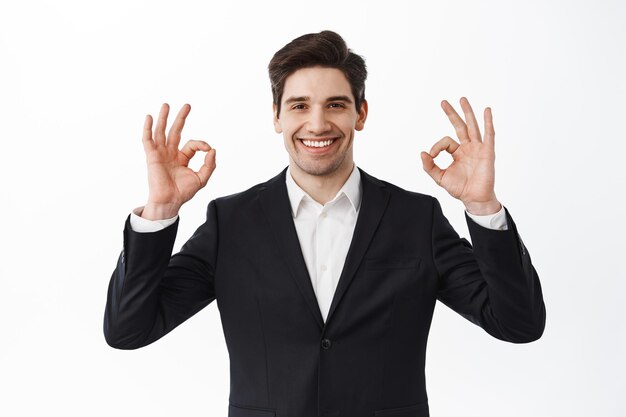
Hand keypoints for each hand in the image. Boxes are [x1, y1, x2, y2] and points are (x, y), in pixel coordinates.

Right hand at [141, 103, 215, 219]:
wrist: (170, 201)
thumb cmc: (184, 192)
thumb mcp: (202, 178)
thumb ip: (209, 165)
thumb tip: (212, 149)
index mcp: (181, 158)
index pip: (192, 145)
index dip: (201, 144)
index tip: (208, 149)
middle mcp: (170, 153)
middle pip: (175, 131)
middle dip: (181, 118)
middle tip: (187, 105)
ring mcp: (160, 153)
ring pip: (161, 131)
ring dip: (164, 118)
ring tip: (166, 105)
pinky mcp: (152, 156)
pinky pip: (147, 140)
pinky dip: (147, 128)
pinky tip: (149, 117)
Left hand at [420, 97, 500, 214]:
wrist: (474, 199)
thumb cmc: (460, 189)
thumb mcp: (440, 177)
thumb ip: (429, 166)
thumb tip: (422, 153)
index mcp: (458, 153)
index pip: (446, 141)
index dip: (436, 146)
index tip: (431, 156)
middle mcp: (468, 148)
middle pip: (460, 126)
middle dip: (452, 114)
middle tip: (443, 102)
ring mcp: (479, 148)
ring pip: (472, 126)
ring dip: (468, 112)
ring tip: (462, 99)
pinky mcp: (487, 152)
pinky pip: (489, 134)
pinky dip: (488, 122)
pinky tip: (487, 110)